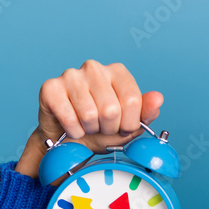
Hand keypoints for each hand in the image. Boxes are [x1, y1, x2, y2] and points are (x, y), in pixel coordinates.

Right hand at [16, 60, 163, 179]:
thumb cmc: (101, 128)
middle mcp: (94, 68)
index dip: (128, 124)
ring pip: (90, 115)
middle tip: (101, 127)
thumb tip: (158, 98)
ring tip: (86, 126)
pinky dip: (73, 131)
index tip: (121, 126)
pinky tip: (72, 126)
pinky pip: (69, 118)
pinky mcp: (50, 88)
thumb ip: (146, 112)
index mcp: (117, 71)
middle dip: (108, 128)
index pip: (133, 101)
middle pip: (111, 109)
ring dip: (90, 130)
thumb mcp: (129, 124)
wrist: (69, 140)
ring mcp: (71, 75)